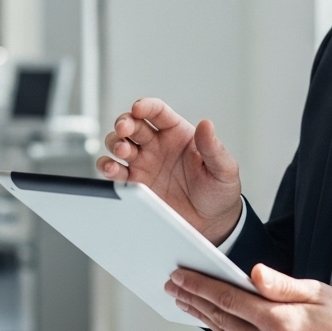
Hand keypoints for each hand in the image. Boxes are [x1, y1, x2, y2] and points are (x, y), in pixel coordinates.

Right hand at [98, 98, 242, 243]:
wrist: (211, 224)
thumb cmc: (219, 191)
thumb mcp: (224, 169)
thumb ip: (213, 148)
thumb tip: (206, 124)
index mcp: (178, 133)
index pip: (158, 112)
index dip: (146, 106)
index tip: (138, 108)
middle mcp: (157, 145)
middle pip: (133, 124)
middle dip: (124, 123)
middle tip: (124, 129)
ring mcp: (144, 163)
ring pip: (119, 144)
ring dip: (114, 143)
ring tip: (122, 151)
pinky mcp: (135, 184)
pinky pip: (115, 171)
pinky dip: (107, 167)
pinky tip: (111, 168)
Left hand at [164, 264, 331, 330]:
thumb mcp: (318, 293)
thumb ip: (281, 284)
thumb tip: (254, 272)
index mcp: (281, 323)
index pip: (229, 298)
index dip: (201, 285)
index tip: (182, 275)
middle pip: (221, 317)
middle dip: (194, 298)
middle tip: (174, 285)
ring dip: (203, 315)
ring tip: (186, 300)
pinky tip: (213, 320)